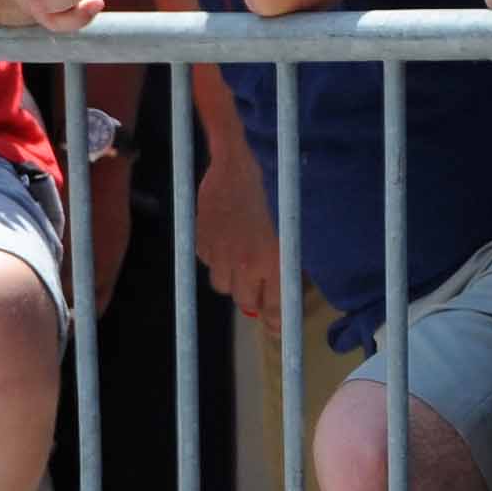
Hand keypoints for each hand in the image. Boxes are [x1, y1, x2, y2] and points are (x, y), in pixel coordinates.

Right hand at [193, 146, 280, 321]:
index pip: (274, 307)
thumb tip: (286, 290)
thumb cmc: (273, 188)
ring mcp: (220, 253)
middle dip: (252, 297)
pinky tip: (225, 237)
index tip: (277, 328)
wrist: (237, 162)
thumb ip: (287, 263)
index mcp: (273, 260)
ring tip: (239, 258)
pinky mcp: (201, 241)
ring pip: (222, 284)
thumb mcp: (290, 228)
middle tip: (258, 286)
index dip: (275, 321)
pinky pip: (207, 262)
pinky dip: (215, 257)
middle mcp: (245, 262)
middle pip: (244, 301)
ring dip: (231, 278)